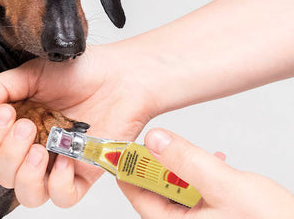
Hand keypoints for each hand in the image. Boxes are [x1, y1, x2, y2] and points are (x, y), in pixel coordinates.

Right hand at [0, 43, 160, 207]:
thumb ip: (1, 89)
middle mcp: (35, 148)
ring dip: (24, 175)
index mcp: (19, 126)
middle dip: (7, 153)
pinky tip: (63, 160)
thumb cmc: (80, 72)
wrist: (120, 75)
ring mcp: (59, 162)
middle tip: (23, 125)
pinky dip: (58, 184)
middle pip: (3, 174)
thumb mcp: (33, 73)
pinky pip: (64, 197)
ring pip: (28, 194)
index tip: (4, 112)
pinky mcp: (85, 172)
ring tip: (38, 149)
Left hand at [119, 128, 293, 218]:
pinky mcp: (213, 218)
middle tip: (162, 144)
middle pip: (155, 192)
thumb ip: (187, 161)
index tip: (127, 145)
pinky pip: (196, 196)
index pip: (137, 195)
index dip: (130, 168)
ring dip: (183, 171)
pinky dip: (201, 179)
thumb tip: (155, 140)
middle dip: (160, 166)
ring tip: (197, 156)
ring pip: (176, 191)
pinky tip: (216, 166)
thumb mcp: (225, 187)